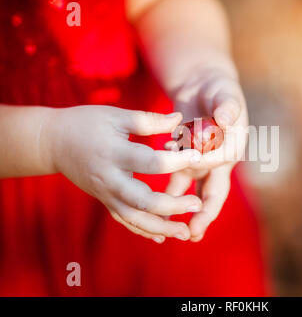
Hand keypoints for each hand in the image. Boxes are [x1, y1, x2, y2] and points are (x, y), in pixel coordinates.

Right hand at [44, 105, 201, 242]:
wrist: (53, 142)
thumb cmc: (86, 122)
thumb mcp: (117, 115)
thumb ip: (149, 119)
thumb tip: (180, 118)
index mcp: (114, 153)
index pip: (150, 162)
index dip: (175, 161)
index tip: (199, 158)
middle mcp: (110, 179)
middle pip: (143, 200)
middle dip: (172, 206)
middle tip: (198, 205)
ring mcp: (106, 194)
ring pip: (134, 218)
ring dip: (161, 228)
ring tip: (185, 233)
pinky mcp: (104, 201)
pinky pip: (125, 220)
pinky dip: (143, 230)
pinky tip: (162, 237)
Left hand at [165, 68, 248, 241]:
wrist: (202, 86)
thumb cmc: (218, 88)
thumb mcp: (225, 92)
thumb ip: (228, 105)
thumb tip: (226, 117)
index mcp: (232, 146)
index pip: (222, 161)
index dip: (208, 162)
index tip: (193, 160)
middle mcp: (218, 161)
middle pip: (214, 191)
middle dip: (204, 213)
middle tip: (194, 233)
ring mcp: (201, 162)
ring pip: (193, 192)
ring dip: (183, 210)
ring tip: (172, 230)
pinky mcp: (183, 160)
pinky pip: (176, 180)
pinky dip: (168, 189)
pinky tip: (156, 203)